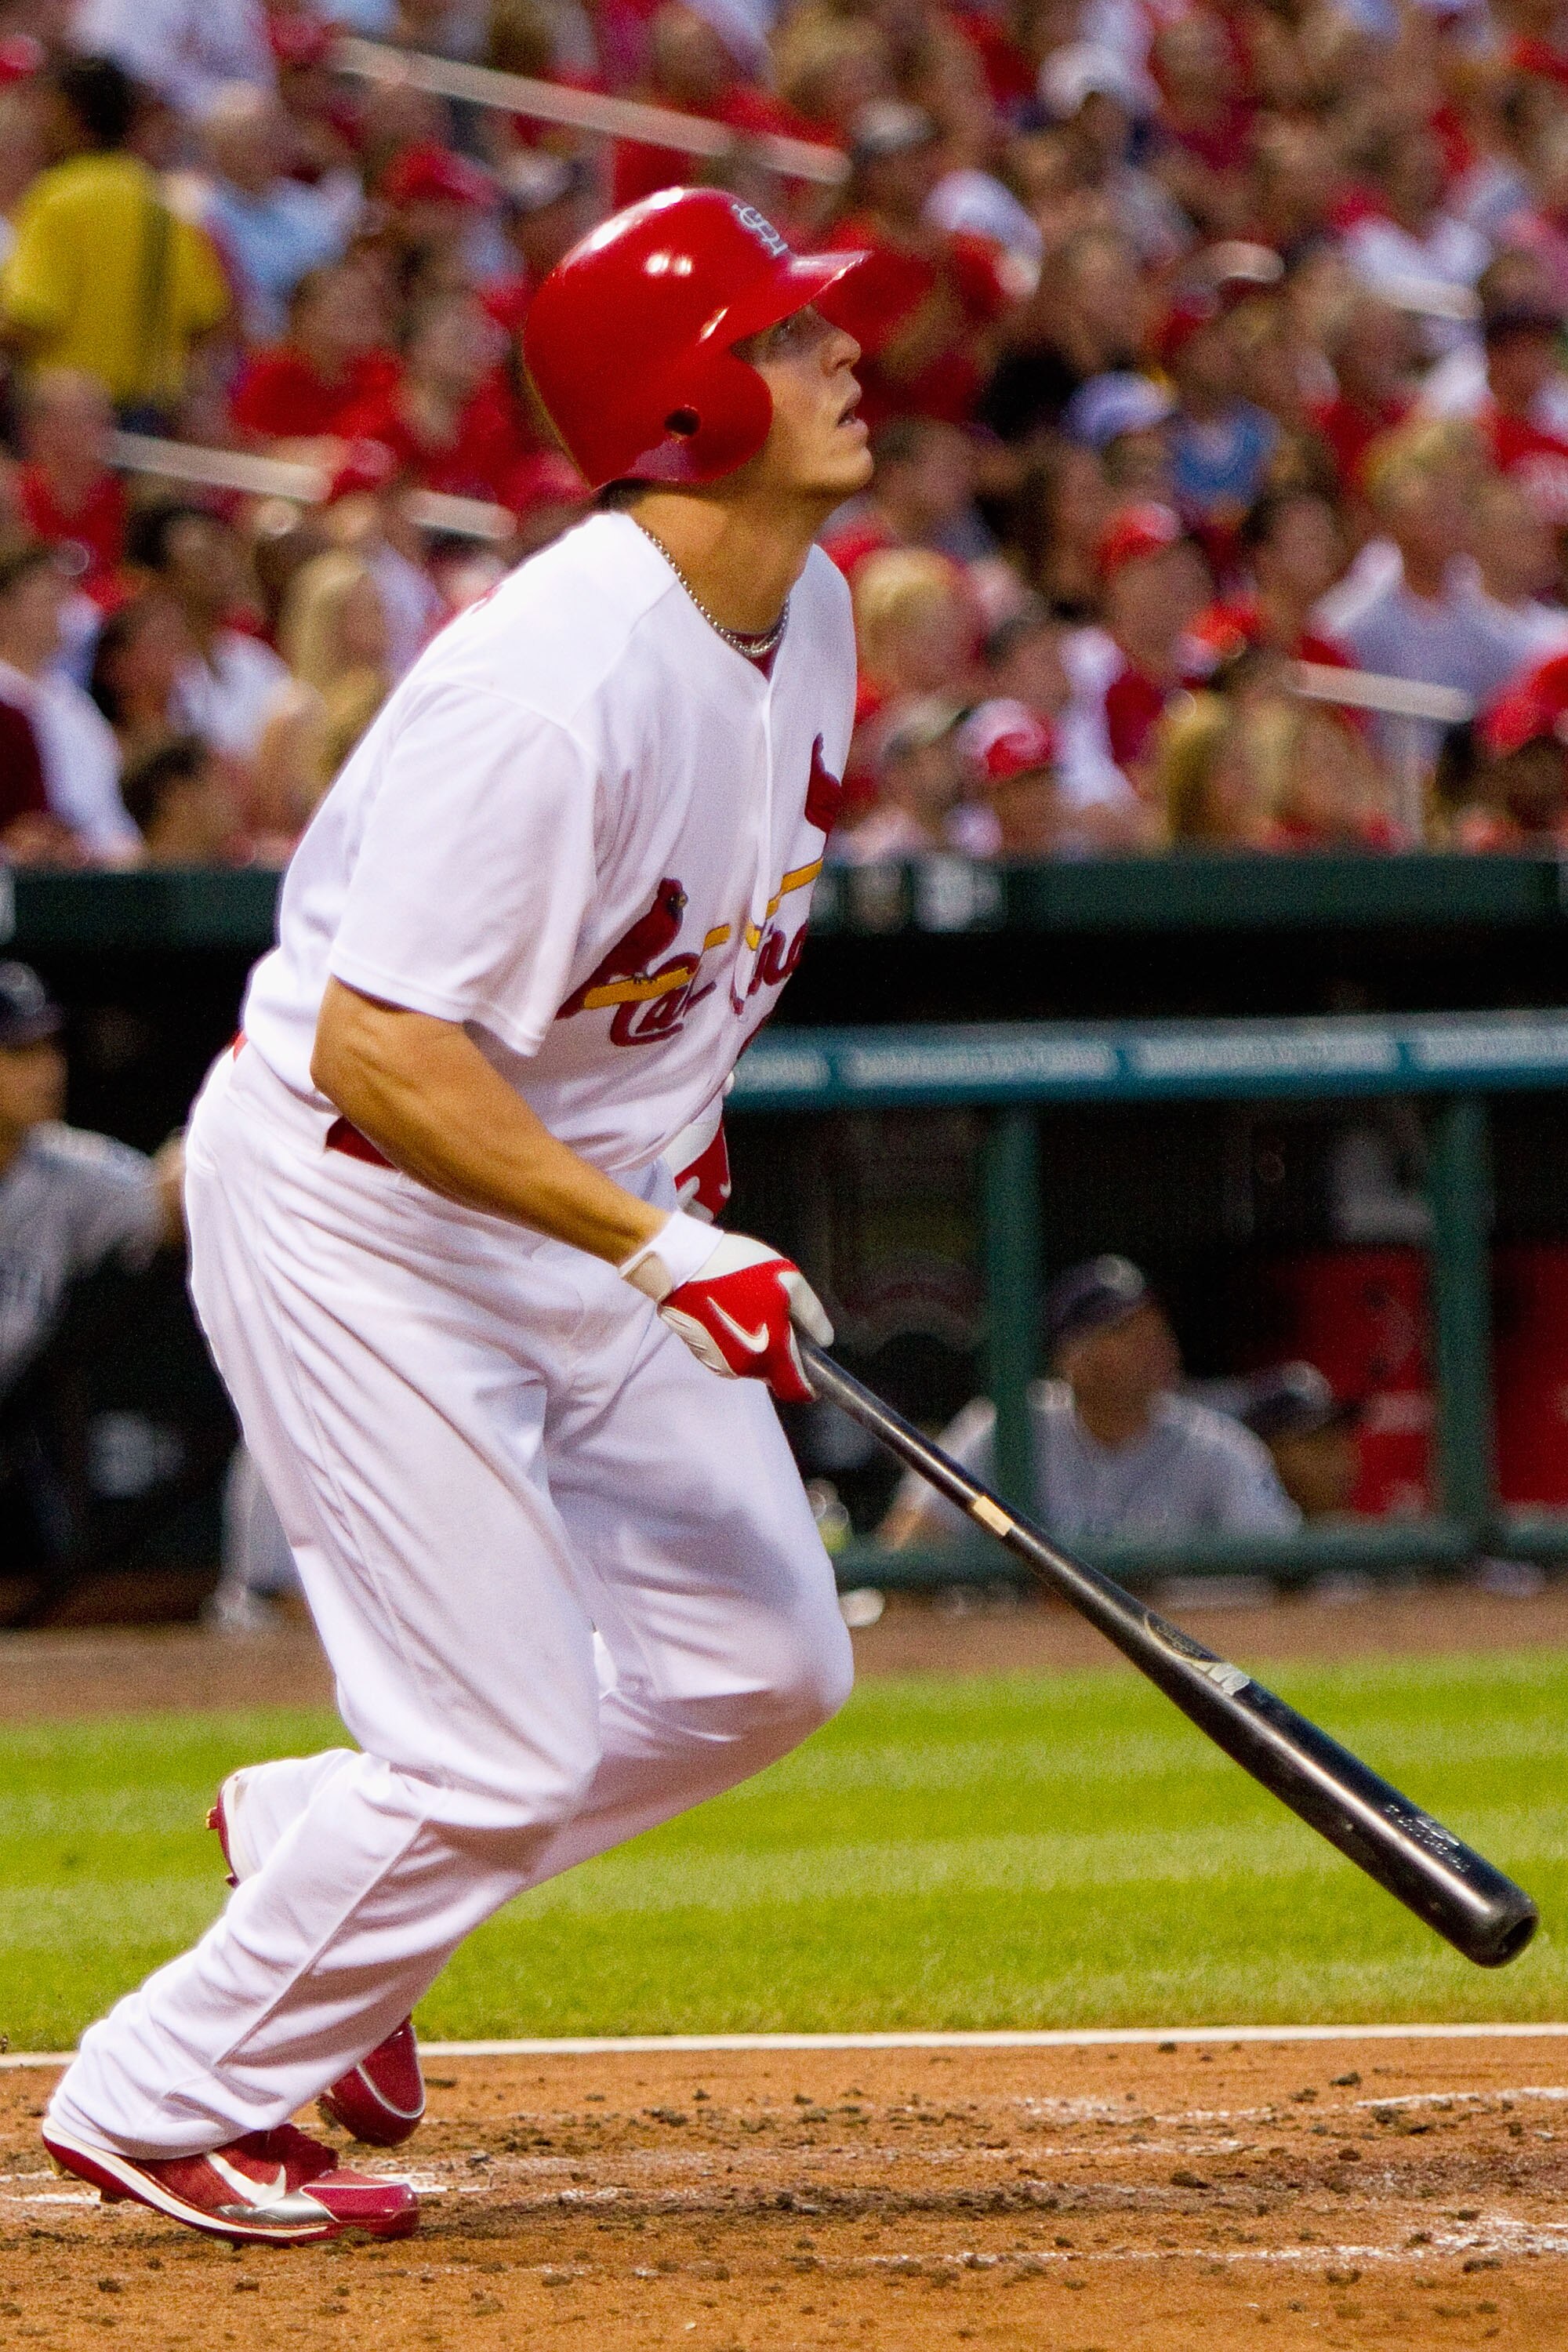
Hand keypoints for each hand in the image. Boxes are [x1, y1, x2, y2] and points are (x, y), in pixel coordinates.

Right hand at [620, 1214, 832, 1402]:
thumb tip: (823, 1340)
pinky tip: (730, 1310)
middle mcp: (745, 1368)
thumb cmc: (738, 1270)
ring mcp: (719, 1363)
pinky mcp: (701, 1354)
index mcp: (769, 1354)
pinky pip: (731, 1354)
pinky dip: (736, 1340)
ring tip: (750, 1307)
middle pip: (773, 1372)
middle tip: (777, 1314)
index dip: (809, 1384)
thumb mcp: (787, 1279)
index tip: (812, 1364)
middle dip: (781, 1351)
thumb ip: (811, 1314)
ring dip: (757, 1344)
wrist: (680, 1265)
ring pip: (751, 1362)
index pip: (796, 1390)